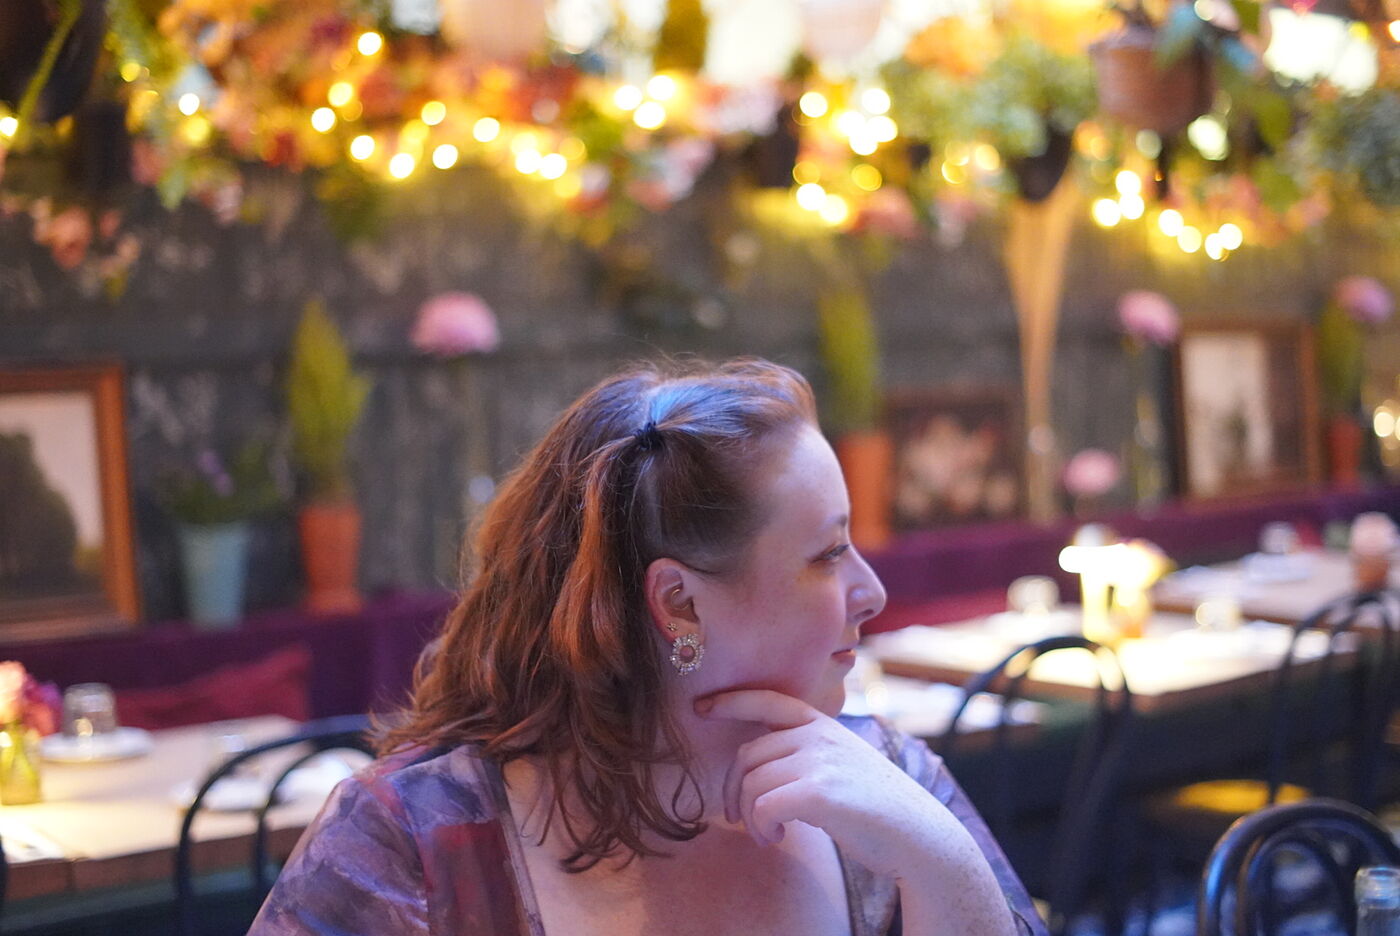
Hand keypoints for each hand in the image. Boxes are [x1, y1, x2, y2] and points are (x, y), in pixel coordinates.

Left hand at [697, 688, 954, 880]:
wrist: (919, 835)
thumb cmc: (877, 808)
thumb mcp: (843, 762)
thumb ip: (808, 752)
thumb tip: (759, 764)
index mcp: (822, 725)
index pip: (767, 700)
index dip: (730, 701)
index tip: (701, 707)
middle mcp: (818, 735)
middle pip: (748, 754)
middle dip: (735, 790)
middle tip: (740, 819)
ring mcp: (819, 760)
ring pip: (752, 783)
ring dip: (749, 816)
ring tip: (767, 834)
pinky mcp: (818, 792)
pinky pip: (763, 806)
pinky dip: (761, 827)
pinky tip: (777, 837)